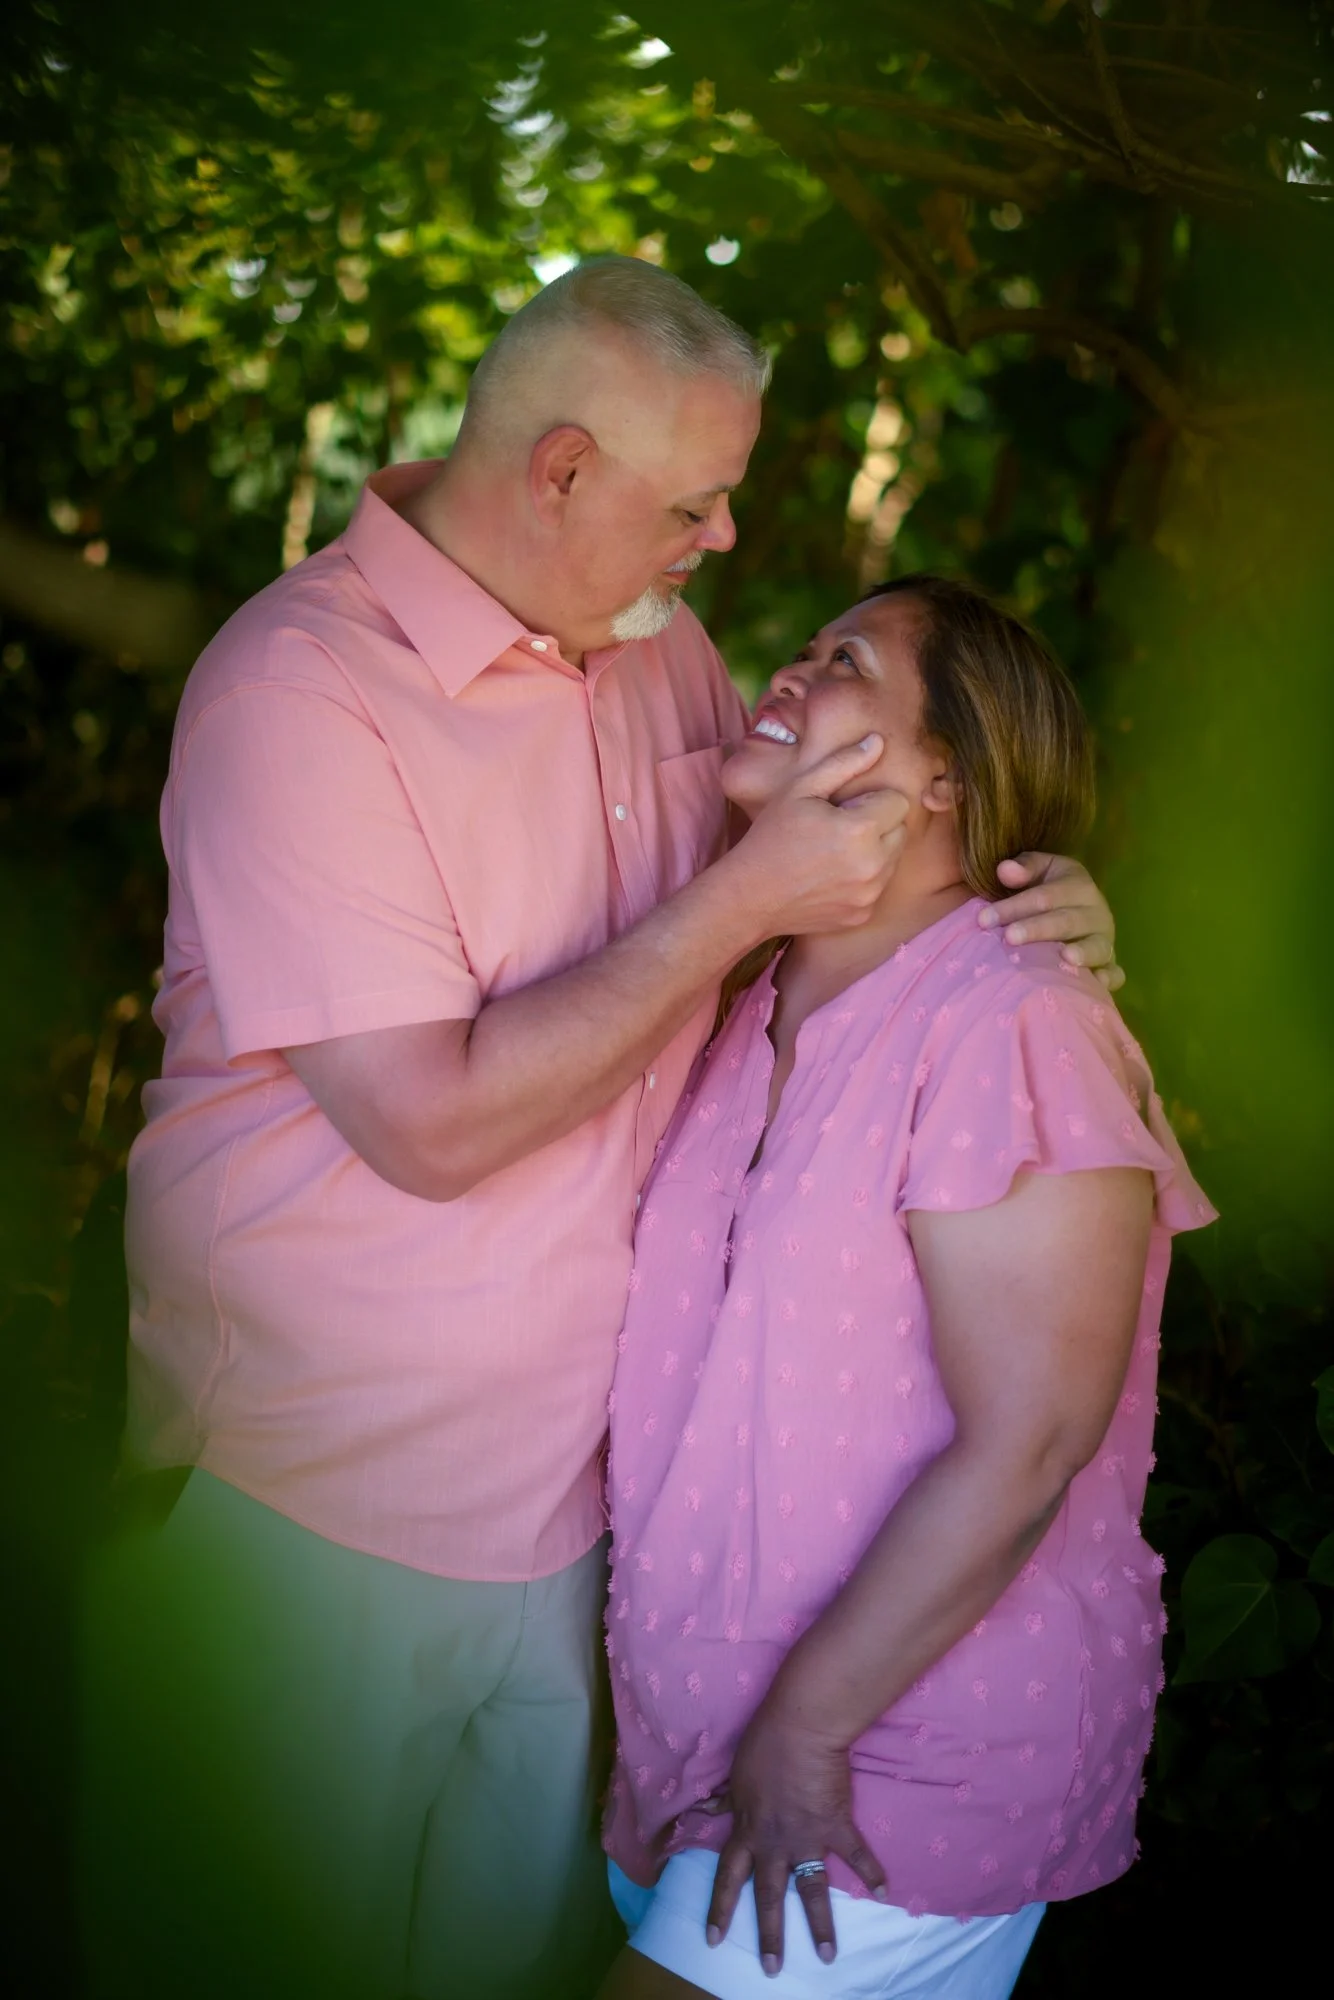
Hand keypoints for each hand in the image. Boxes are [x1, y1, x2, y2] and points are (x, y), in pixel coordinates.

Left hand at [704, 1704, 885, 1975]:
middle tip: (772, 1969)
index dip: (720, 1909)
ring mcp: (807, 1838)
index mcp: (747, 1831)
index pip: (727, 1877)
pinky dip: (873, 1873)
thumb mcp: (735, 1776)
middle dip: (769, 1936)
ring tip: (827, 1956)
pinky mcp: (837, 1826)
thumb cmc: (763, 1747)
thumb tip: (705, 1808)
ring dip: (821, 1925)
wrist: (799, 1730)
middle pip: (768, 1896)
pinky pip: (857, 1855)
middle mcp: (774, 1843)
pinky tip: (885, 1893)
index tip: (714, 1939)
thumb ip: (726, 1800)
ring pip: (811, 1890)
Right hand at [723, 735, 909, 941]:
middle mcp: (872, 866)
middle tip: (838, 829)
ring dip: (873, 852)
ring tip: (834, 853)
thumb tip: (878, 742)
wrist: (749, 896)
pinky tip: (831, 877)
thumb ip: (843, 764)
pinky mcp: (863, 914)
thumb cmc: (772, 837)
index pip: (898, 803)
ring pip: (892, 860)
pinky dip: (863, 880)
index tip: (843, 808)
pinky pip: (878, 887)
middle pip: (900, 831)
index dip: (871, 800)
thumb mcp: (801, 790)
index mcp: (860, 830)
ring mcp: (869, 894)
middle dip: (878, 825)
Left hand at [979, 853, 1123, 991]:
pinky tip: (1098, 983)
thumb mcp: (1039, 871)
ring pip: (1096, 946)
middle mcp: (1096, 913)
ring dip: (1082, 953)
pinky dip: (1109, 978)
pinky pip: (1115, 973)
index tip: (984, 919)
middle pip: (1066, 922)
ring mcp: (1104, 940)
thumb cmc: (1046, 891)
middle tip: (1009, 937)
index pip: (1044, 897)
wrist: (1074, 911)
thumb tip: (1005, 870)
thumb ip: (1023, 867)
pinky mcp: (1109, 964)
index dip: (1014, 907)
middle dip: (1037, 929)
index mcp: (1078, 886)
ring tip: (1065, 957)